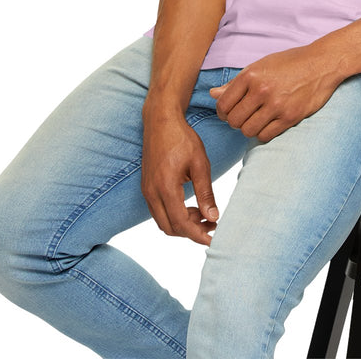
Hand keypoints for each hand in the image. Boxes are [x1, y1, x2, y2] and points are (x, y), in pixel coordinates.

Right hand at [140, 106, 218, 244]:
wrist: (161, 121)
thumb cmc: (182, 138)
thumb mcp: (200, 163)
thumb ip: (205, 192)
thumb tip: (213, 218)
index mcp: (165, 187)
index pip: (180, 223)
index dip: (197, 235)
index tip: (213, 239)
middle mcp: (151, 192)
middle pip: (169, 228)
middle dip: (191, 232)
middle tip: (212, 226)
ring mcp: (147, 190)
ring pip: (163, 221)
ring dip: (183, 224)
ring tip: (204, 215)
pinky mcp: (147, 187)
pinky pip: (159, 211)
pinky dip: (175, 215)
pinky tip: (191, 206)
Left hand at [210, 46, 341, 142]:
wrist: (321, 63)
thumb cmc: (290, 62)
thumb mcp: (261, 66)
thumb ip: (236, 83)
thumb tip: (213, 94)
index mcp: (251, 75)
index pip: (223, 104)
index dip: (222, 112)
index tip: (229, 112)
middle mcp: (261, 90)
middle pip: (234, 120)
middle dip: (235, 122)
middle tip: (243, 117)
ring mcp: (276, 105)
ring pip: (248, 130)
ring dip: (249, 128)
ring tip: (256, 120)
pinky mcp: (290, 117)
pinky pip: (265, 136)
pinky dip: (263, 133)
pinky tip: (268, 124)